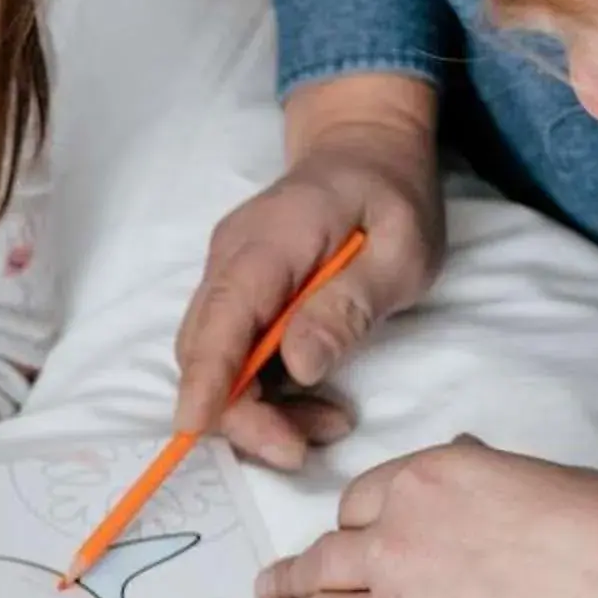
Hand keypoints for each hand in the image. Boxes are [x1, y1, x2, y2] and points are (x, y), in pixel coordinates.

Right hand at [176, 72, 446, 464]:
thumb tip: (299, 365)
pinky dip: (267, 392)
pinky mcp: (238, 295)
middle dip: (240, 413)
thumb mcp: (402, 249)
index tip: (195, 425)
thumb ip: (350, 305)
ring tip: (329, 424)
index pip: (222, 316)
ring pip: (215, 360)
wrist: (364, 148)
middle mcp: (231, 260)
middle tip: (302, 449)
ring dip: (259, 409)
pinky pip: (234, 355)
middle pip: (205, 349)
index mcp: (270, 241)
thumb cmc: (391, 196)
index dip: (205, 376)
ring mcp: (228, 277)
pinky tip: (316, 403)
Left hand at [225, 438, 597, 597]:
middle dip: (286, 579)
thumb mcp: (550, 481)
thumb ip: (488, 482)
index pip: (360, 504)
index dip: (348, 528)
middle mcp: (400, 545)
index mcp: (432, 483)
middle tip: (262, 589)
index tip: (337, 545)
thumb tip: (466, 467)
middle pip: (322, 563)